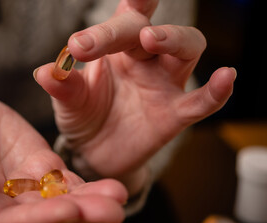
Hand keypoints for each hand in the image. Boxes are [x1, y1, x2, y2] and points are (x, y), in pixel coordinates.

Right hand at [0, 90, 126, 222]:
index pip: (6, 221)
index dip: (36, 220)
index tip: (68, 211)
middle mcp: (4, 201)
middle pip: (43, 219)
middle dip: (78, 216)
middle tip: (113, 212)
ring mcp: (27, 186)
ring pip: (62, 202)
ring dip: (92, 202)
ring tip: (119, 196)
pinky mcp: (43, 168)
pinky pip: (67, 182)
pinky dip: (89, 186)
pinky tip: (112, 186)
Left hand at [34, 0, 235, 192]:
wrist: (95, 152)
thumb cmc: (83, 117)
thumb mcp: (69, 101)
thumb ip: (63, 86)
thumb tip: (45, 72)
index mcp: (117, 49)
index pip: (122, 21)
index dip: (109, 21)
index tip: (79, 42)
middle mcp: (145, 60)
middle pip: (151, 30)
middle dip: (129, 29)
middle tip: (95, 43)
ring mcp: (164, 85)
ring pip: (186, 49)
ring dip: (173, 39)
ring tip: (151, 38)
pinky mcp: (174, 115)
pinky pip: (201, 102)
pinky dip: (215, 91)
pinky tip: (226, 77)